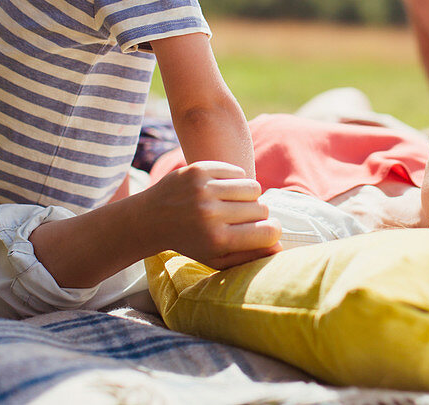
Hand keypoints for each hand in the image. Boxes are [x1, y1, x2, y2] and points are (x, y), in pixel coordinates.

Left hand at [145, 161, 281, 268]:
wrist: (149, 219)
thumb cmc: (189, 242)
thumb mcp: (215, 259)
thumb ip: (248, 256)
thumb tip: (279, 246)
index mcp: (217, 240)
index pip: (268, 232)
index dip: (272, 231)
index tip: (266, 231)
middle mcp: (211, 213)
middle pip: (262, 209)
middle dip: (258, 214)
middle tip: (242, 218)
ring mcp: (204, 189)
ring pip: (253, 187)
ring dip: (249, 196)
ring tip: (235, 202)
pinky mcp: (199, 169)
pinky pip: (237, 171)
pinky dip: (235, 180)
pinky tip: (222, 189)